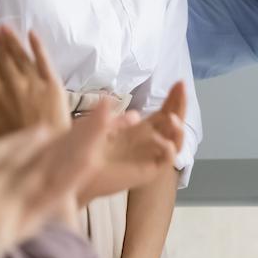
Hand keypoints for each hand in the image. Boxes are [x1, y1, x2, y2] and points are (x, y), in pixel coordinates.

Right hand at [0, 26, 69, 138]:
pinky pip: (44, 60)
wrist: (47, 155)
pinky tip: (31, 33)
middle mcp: (13, 86)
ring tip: (6, 27)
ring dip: (12, 40)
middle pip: (4, 59)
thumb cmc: (17, 147)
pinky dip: (37, 46)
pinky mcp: (53, 85)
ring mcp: (34, 84)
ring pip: (21, 56)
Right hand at [0, 95, 112, 257]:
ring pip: (38, 163)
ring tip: (90, 126)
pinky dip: (71, 177)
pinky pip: (48, 195)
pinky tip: (90, 161)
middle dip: (40, 135)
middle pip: (15, 150)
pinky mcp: (15, 221)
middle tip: (59, 124)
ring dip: (66, 143)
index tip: (6, 112)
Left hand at [83, 82, 186, 201]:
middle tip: (182, 88)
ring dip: (178, 129)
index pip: (163, 112)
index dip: (172, 98)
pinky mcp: (148, 172)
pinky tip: (163, 140)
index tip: (179, 82)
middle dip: (180, 104)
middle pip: (172, 122)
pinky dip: (168, 150)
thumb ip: (117, 117)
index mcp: (139, 130)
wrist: (75, 175)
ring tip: (172, 118)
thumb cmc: (84, 151)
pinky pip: (165, 161)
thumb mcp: (99, 125)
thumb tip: (136, 114)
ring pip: (174, 141)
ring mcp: (149, 157)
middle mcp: (148, 142)